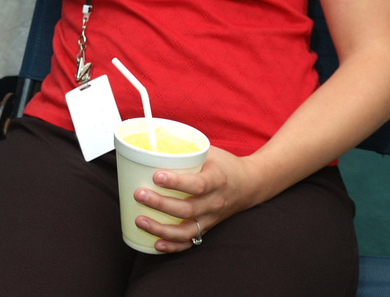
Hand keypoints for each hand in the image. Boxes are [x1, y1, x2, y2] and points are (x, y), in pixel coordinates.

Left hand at [132, 146, 261, 252]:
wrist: (249, 185)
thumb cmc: (224, 165)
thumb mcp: (209, 151)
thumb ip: (185, 149)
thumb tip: (152, 143)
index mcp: (217, 180)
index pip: (198, 184)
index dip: (177, 182)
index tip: (156, 176)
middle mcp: (215, 202)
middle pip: (188, 209)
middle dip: (160, 204)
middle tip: (139, 194)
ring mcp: (211, 218)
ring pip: (187, 230)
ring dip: (161, 229)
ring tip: (140, 220)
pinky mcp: (207, 227)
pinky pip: (190, 241)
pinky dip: (173, 246)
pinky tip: (156, 244)